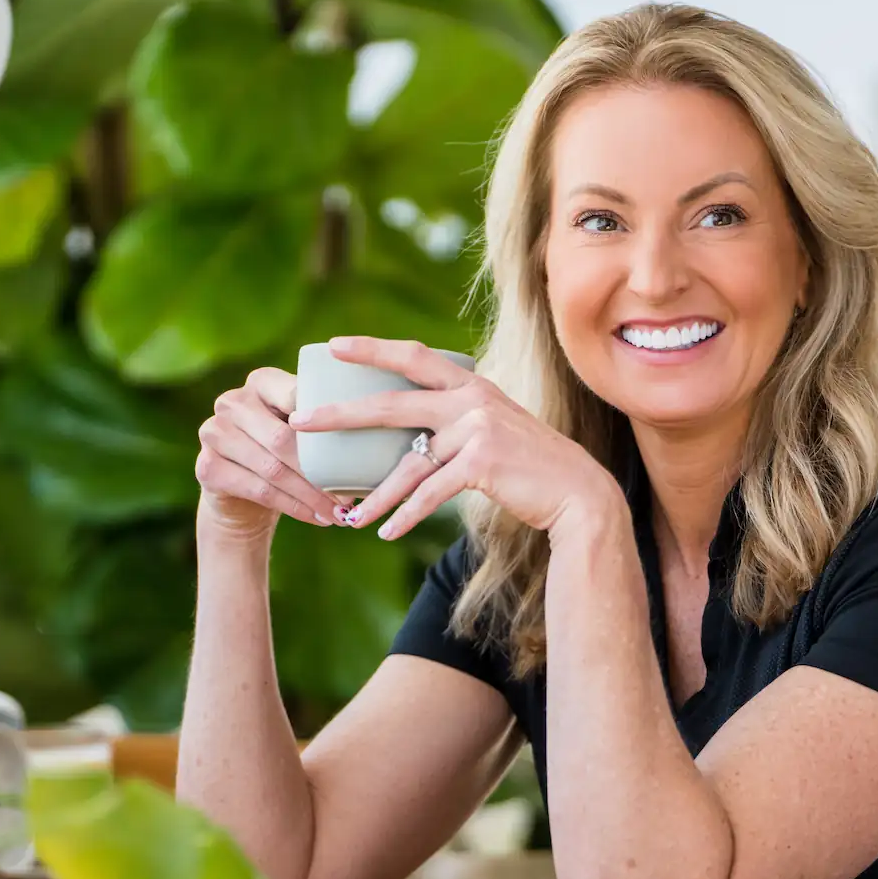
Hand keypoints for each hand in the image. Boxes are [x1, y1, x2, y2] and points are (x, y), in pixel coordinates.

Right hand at [196, 366, 344, 540]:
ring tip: (340, 512)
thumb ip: (329, 419)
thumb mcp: (305, 429)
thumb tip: (381, 430)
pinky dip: (293, 507)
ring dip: (310, 495)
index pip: (298, 395)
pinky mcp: (206, 466)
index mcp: (262, 381)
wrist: (244, 490)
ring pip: (272, 469)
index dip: (328, 422)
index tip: (358, 445)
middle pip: (283, 438)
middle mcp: (232, 401)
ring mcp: (213, 432)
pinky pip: (259, 490)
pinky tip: (316, 518)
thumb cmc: (288, 452)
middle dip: (320, 471)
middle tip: (351, 496)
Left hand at [286, 337, 622, 538]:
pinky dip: (406, 515)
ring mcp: (476, 429)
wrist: (576, 491)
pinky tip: (386, 531)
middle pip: (392, 404)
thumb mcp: (492, 431)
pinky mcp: (482, 462)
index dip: (372, 349)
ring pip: (408, 464)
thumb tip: (409, 441)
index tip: (333, 347)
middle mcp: (471, 399)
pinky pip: (430, 492)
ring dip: (375, 495)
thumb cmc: (528, 466)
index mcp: (470, 385)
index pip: (413, 357)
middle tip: (301, 422)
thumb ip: (455, 424)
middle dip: (341, 414)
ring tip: (349, 516)